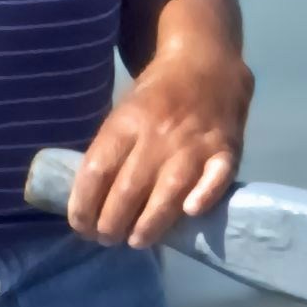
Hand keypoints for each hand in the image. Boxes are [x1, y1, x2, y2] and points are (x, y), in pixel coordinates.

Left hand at [67, 47, 252, 248]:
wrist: (205, 64)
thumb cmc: (156, 99)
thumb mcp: (123, 113)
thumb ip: (110, 153)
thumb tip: (89, 202)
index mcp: (127, 122)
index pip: (97, 170)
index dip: (84, 205)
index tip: (81, 226)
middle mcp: (158, 133)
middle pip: (129, 187)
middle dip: (112, 222)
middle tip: (107, 238)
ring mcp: (194, 142)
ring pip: (169, 189)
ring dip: (149, 223)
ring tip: (137, 241)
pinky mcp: (226, 149)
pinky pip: (217, 176)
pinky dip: (204, 195)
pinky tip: (191, 212)